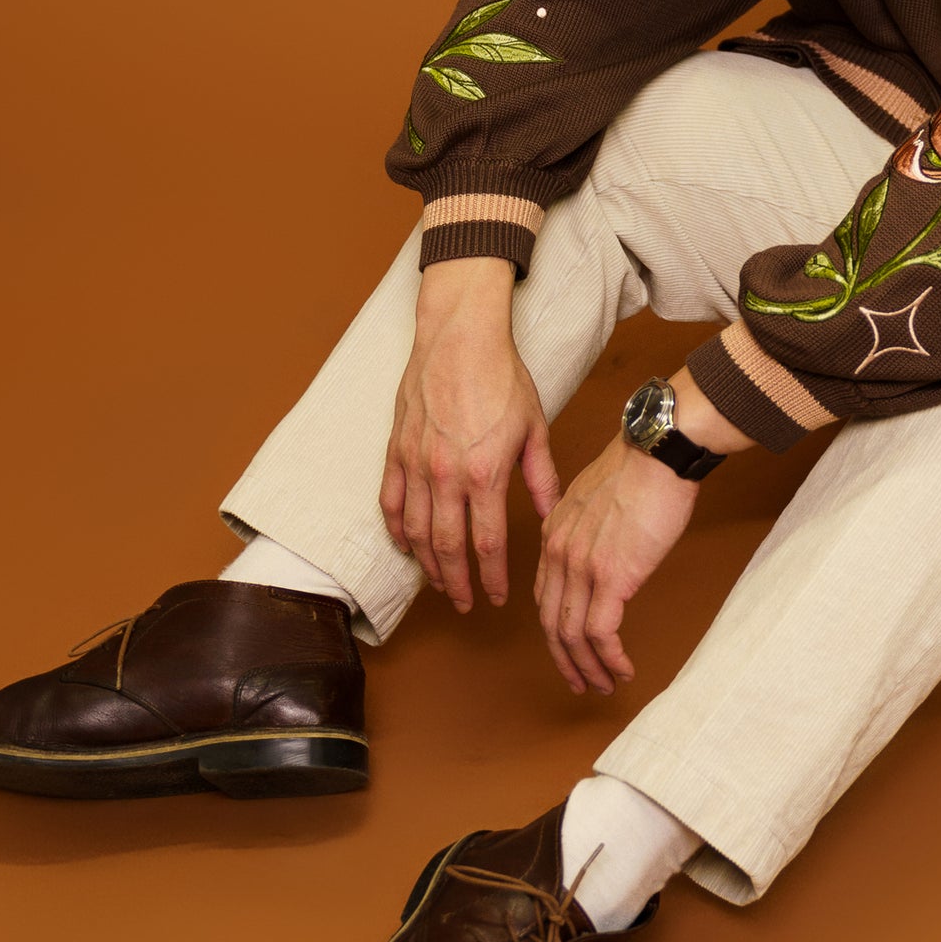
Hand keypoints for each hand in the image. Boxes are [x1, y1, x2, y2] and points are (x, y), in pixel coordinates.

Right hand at [381, 257, 558, 612]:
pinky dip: (396, 530)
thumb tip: (550, 515)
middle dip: (456, 583)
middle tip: (464, 604)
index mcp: (485, 473)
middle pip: (446, 547)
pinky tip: (406, 545)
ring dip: (426, 564)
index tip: (498, 598)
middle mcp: (446, 475)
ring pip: (415, 531)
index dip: (492, 577)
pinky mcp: (396, 450)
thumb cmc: (501, 377)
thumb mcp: (534, 428)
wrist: (460, 337)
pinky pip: (389, 502)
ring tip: (439, 582)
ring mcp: (416, 464)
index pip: (486, 543)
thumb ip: (541, 477)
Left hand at [534, 435, 700, 692]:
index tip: (569, 650)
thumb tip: (609, 550)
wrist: (659, 450)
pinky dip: (609, 659)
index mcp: (554, 532)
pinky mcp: (611, 576)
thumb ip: (592, 528)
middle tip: (582, 682)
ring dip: (588, 668)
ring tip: (606, 685)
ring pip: (572, 635)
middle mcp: (558, 552)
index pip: (545, 595)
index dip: (555, 630)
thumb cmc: (642, 466)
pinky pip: (601, 633)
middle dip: (566, 660)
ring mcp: (581, 566)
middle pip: (551, 623)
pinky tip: (623, 669)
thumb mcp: (599, 497)